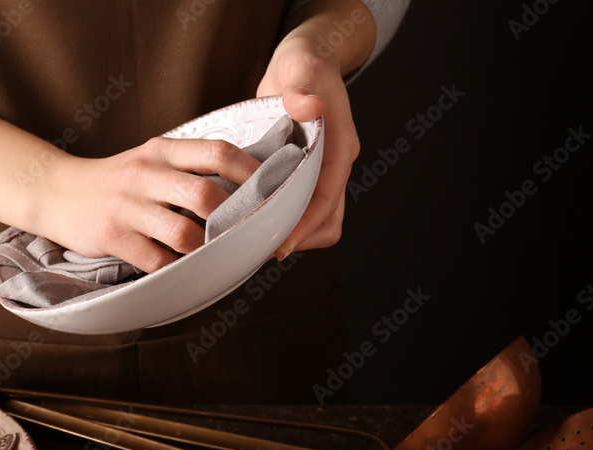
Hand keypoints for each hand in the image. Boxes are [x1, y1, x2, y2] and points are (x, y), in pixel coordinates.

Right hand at [33, 138, 260, 272]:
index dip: (252, 171)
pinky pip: (157, 261)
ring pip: (184, 234)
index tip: (273, 188)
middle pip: (206, 195)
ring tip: (212, 254)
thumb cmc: (114, 182)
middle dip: (233, 219)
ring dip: (206, 250)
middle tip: (247, 233)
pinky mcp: (113, 236)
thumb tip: (244, 186)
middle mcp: (145, 173)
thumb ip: (187, 167)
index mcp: (161, 150)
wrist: (56, 192)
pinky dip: (176, 270)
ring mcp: (128, 206)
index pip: (217, 152)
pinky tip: (181, 269)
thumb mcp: (149, 159)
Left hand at [257, 1, 375, 257]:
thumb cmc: (304, 64)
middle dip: (298, 237)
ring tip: (254, 237)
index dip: (306, 226)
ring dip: (289, 231)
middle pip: (326, 220)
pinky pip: (297, 207)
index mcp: (340, 146)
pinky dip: (279, 217)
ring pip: (313, 219)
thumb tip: (308, 106)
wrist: (303, 61)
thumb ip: (302, 86)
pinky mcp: (303, 173)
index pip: (327, 199)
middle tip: (260, 246)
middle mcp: (333, 164)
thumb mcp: (301, 67)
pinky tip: (251, 218)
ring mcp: (319, 171)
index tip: (281, 244)